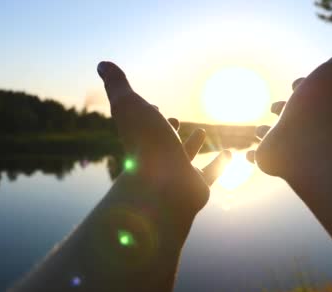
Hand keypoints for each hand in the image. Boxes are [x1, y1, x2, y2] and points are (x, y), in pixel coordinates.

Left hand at [97, 61, 230, 226]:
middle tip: (173, 120)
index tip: (152, 106)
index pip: (141, 125)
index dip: (146, 114)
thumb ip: (117, 85)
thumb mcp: (129, 105)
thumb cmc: (144, 144)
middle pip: (161, 143)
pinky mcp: (196, 187)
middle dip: (167, 130)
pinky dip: (220, 164)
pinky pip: (210, 175)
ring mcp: (176, 174)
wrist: (163, 186)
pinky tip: (229, 154)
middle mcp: (157, 159)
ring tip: (200, 131)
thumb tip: (102, 64)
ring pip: (184, 158)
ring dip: (192, 145)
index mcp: (141, 140)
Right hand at [247, 25, 331, 178]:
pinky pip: (259, 158)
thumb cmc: (328, 102)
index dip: (303, 85)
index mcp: (318, 102)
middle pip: (292, 115)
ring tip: (259, 131)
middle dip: (284, 108)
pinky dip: (252, 157)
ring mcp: (286, 142)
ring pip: (274, 137)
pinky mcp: (270, 158)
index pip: (310, 92)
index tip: (297, 82)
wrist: (315, 141)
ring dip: (266, 133)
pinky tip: (247, 156)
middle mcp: (303, 124)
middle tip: (276, 107)